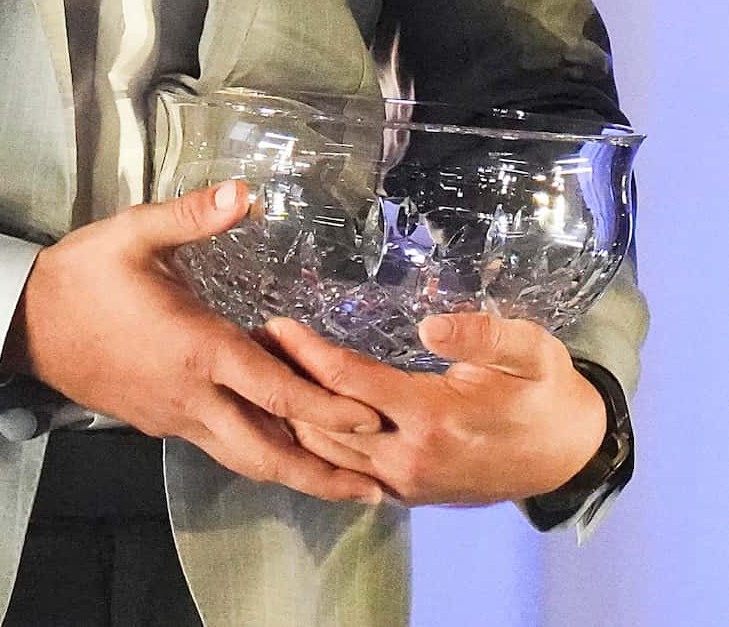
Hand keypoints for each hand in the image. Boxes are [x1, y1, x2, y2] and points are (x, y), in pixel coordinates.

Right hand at [9, 179, 389, 504]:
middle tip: (377, 491)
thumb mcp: (133, 233)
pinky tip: (276, 444)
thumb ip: (192, 215)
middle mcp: (192, 394)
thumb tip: (246, 192)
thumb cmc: (80, 275)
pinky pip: (217, 446)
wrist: (22, 322)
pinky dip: (256, 453)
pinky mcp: (158, 422)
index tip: (372, 421)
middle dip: (324, 477)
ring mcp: (174, 416)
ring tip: (341, 485)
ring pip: (244, 460)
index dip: (328, 410)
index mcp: (197, 348)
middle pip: (268, 454)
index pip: (276, 390)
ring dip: (295, 475)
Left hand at [268, 311, 606, 506]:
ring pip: (324, 453)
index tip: (275, 324)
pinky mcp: (404, 494)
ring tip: (262, 370)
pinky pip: (342, 471)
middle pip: (323, 420)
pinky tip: (291, 411)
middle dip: (284, 382)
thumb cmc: (545, 393)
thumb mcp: (532, 353)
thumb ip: (484, 335)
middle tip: (250, 342)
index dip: (307, 354)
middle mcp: (409, 458)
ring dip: (290, 414)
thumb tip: (428, 325)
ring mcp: (403, 483)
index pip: (349, 385)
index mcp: (433, 420)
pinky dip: (311, 442)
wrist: (568, 455)